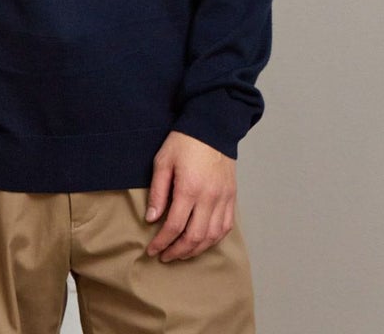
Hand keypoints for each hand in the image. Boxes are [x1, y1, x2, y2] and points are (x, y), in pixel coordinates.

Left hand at [145, 130, 235, 262]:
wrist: (212, 127)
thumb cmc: (184, 142)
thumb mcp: (163, 161)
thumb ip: (158, 192)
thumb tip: (151, 218)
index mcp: (189, 188)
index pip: (174, 225)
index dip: (161, 242)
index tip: (152, 249)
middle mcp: (209, 197)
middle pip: (194, 237)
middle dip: (177, 252)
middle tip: (164, 256)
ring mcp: (223, 198)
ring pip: (212, 236)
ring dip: (195, 250)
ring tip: (181, 253)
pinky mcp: (232, 197)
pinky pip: (225, 227)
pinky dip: (213, 239)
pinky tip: (202, 242)